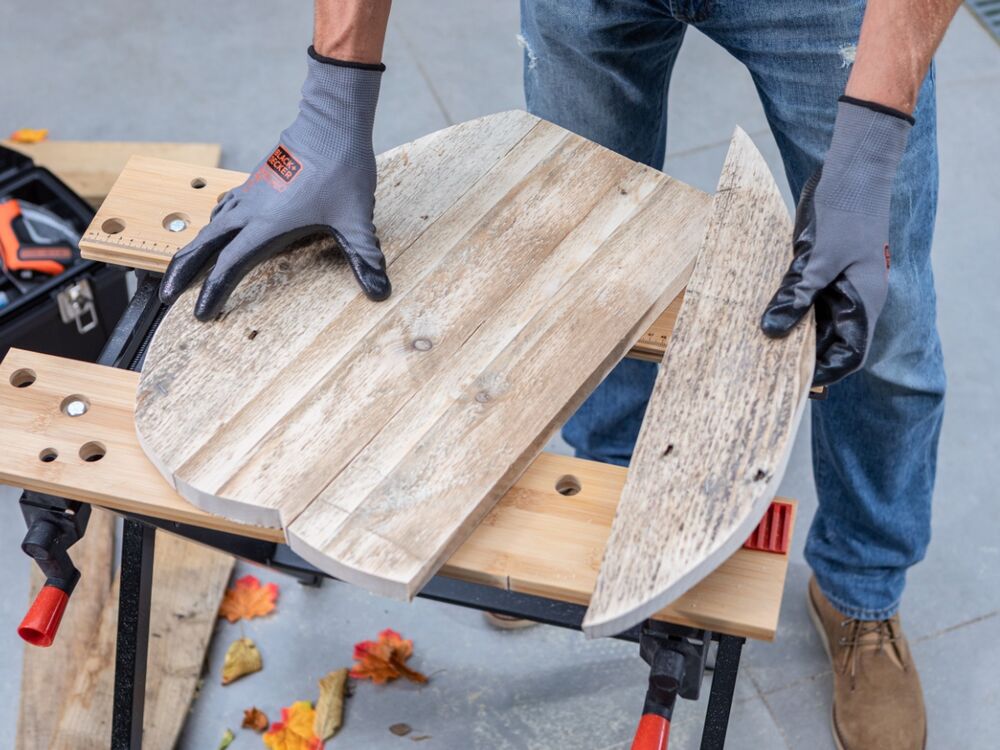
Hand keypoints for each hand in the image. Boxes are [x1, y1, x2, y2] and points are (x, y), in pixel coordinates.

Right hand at [159, 47, 389, 320]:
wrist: (332, 122)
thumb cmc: (343, 169)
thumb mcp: (358, 220)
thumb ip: (366, 258)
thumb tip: (381, 293)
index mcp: (266, 225)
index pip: (229, 266)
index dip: (213, 293)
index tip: (201, 315)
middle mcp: (250, 209)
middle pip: (203, 244)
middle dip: (183, 271)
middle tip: (166, 296)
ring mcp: (251, 192)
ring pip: (210, 223)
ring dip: (195, 247)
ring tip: (186, 266)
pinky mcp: (257, 180)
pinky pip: (225, 206)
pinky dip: (214, 222)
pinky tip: (219, 224)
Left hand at [760, 98, 912, 386]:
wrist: (851, 169)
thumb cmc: (845, 212)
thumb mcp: (817, 259)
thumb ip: (796, 296)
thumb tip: (772, 331)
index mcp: (864, 302)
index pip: (850, 353)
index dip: (825, 372)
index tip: (793, 385)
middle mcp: (853, 298)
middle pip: (828, 340)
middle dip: (799, 355)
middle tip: (761, 370)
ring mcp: (837, 283)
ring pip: (812, 319)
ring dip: (788, 329)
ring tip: (753, 346)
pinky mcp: (820, 268)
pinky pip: (802, 295)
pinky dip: (784, 305)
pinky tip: (757, 311)